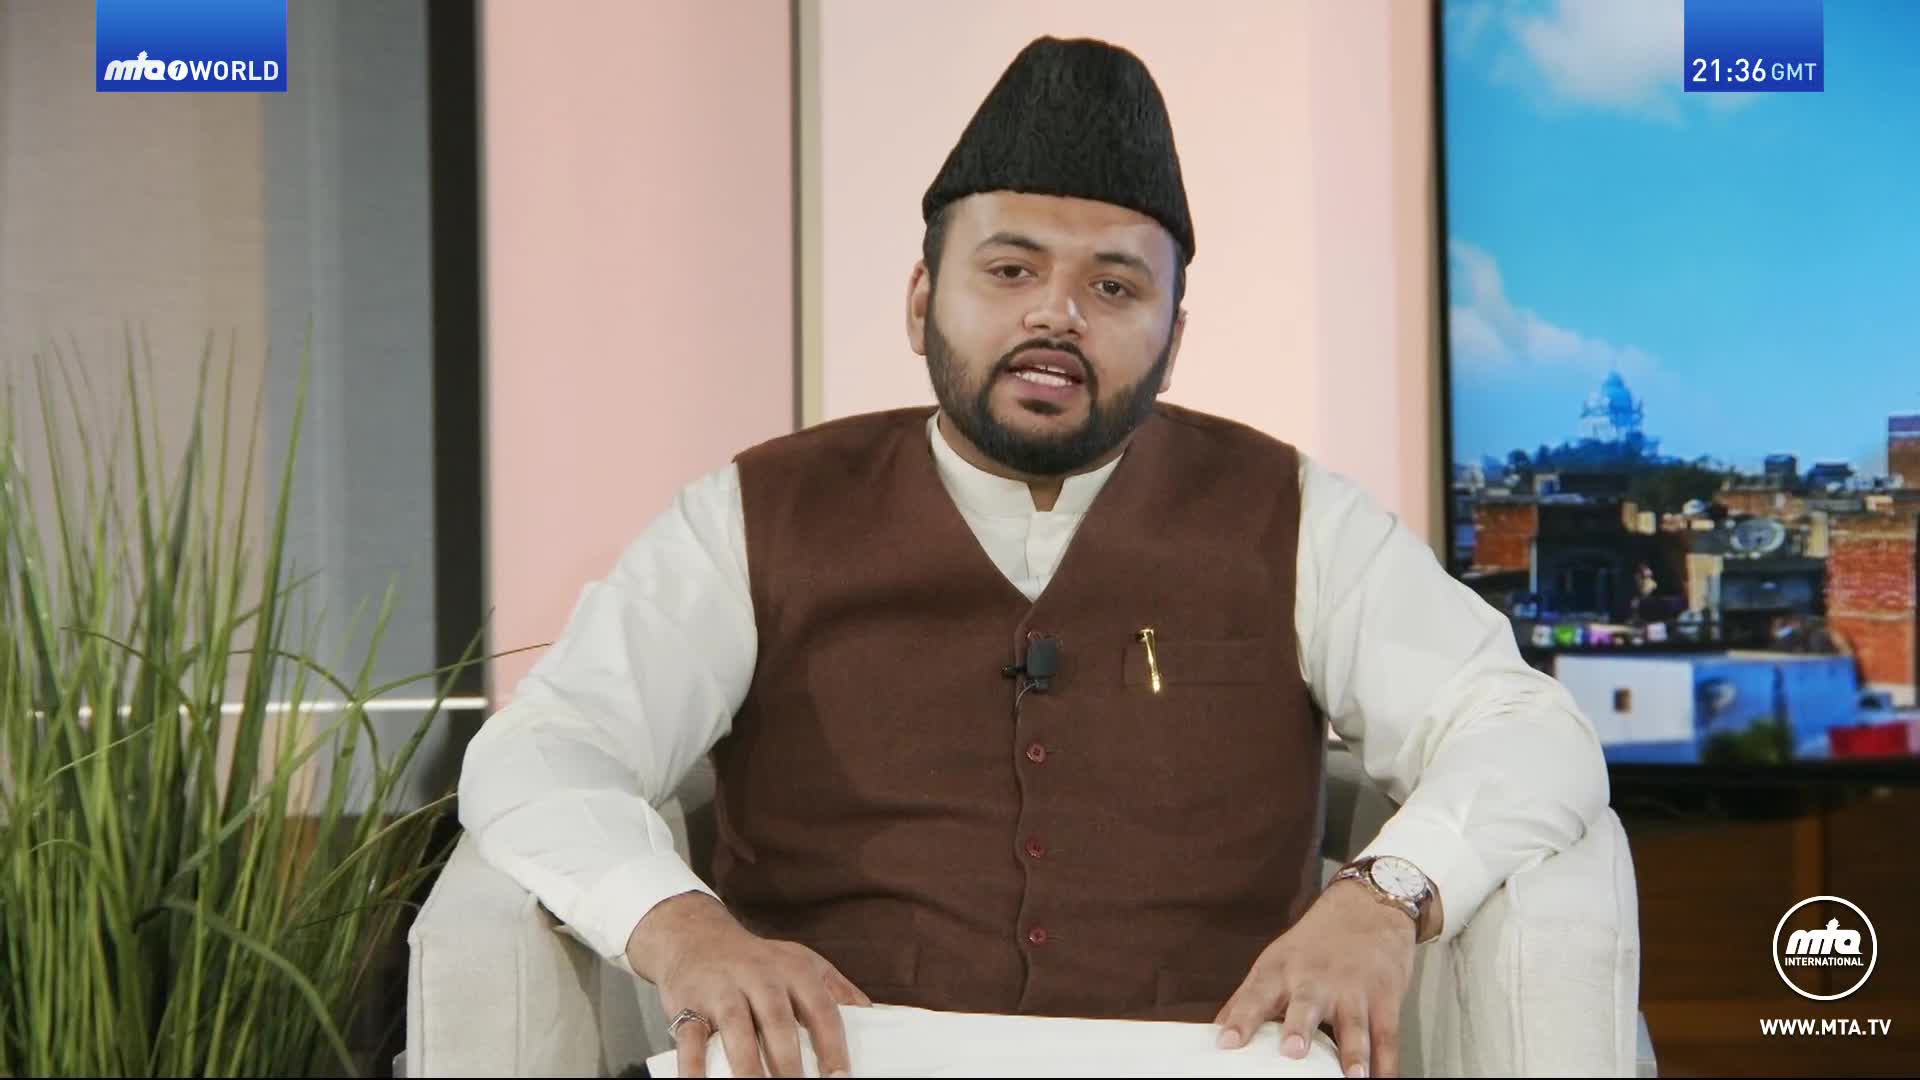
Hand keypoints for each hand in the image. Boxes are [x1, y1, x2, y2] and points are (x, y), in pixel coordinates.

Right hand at [626, 893, 870, 1077]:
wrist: (695, 935)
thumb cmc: (758, 960)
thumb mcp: (802, 963)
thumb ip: (837, 990)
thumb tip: (876, 1017)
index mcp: (794, 970)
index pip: (821, 1010)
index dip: (831, 1046)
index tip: (840, 1078)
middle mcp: (759, 976)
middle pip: (778, 1021)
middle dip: (789, 1062)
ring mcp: (722, 989)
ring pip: (737, 1029)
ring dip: (748, 1067)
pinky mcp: (688, 1003)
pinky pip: (690, 1039)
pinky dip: (693, 1068)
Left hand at [1212, 881, 1417, 1077]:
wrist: (1368, 907)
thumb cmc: (1314, 945)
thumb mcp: (1275, 962)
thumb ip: (1248, 999)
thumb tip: (1217, 1031)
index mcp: (1280, 971)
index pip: (1255, 995)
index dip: (1240, 1019)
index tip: (1226, 1043)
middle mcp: (1315, 979)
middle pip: (1305, 1005)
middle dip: (1299, 1029)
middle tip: (1292, 1052)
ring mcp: (1353, 988)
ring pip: (1353, 1023)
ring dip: (1354, 1052)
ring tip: (1354, 1077)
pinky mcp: (1385, 997)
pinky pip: (1387, 1035)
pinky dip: (1388, 1062)